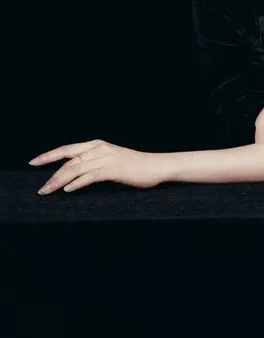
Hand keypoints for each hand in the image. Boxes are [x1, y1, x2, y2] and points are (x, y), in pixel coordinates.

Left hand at [29, 138, 163, 194]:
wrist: (156, 166)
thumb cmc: (134, 165)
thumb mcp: (111, 160)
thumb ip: (94, 163)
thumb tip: (74, 174)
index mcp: (97, 145)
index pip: (67, 149)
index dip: (49, 155)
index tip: (33, 162)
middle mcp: (99, 149)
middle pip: (69, 161)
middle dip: (52, 175)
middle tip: (41, 190)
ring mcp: (106, 158)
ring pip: (76, 169)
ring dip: (59, 181)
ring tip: (48, 192)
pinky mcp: (113, 169)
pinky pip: (90, 176)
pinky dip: (77, 183)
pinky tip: (68, 190)